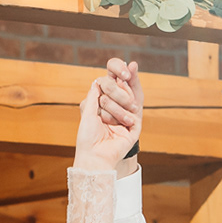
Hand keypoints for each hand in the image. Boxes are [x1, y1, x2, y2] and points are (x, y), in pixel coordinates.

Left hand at [98, 58, 144, 176]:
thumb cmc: (87, 136)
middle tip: (103, 103)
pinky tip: (120, 123)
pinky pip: (133, 113)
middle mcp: (117, 108)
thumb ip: (94, 94)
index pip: (115, 82)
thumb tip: (98, 79)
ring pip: (128, 98)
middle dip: (114, 92)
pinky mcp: (135, 128)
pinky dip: (123, 116)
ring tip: (106, 120)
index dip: (120, 71)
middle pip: (122, 87)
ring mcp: (127, 117)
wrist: (93, 155)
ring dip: (115, 108)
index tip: (125, 67)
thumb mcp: (87, 110)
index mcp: (105, 103)